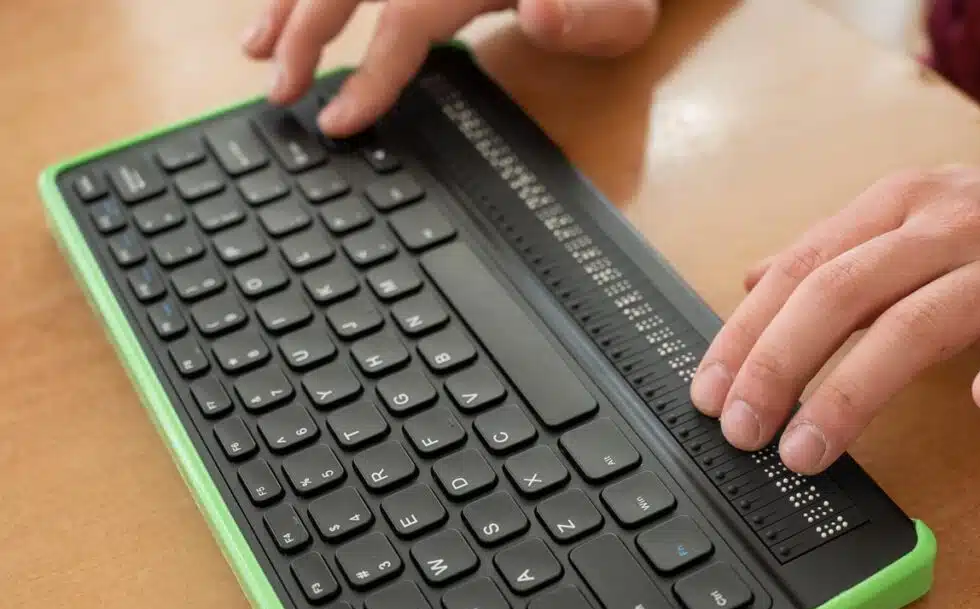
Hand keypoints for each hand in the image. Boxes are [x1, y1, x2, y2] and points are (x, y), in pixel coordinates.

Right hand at [241, 0, 658, 136]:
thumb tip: (539, 14)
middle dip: (304, 34)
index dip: (370, 70)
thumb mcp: (621, 13)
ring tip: (254, 50)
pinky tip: (282, 11)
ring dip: (290, 3)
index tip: (336, 121)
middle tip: (278, 92)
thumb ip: (587, 19)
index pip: (407, 16)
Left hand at [689, 165, 979, 474]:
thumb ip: (833, 252)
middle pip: (839, 294)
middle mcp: (942, 227)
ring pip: (915, 324)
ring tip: (805, 451)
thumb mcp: (907, 218)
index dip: (744, 334)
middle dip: (777, 366)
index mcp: (894, 207)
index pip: (798, 270)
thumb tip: (753, 277)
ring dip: (851, 392)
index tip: (708, 393)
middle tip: (741, 431)